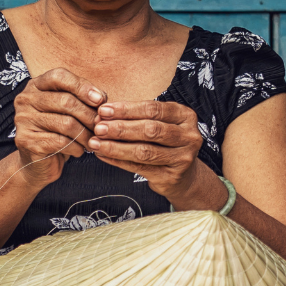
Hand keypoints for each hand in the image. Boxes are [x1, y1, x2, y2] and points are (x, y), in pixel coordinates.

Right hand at [12, 68, 104, 177]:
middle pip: (66, 101)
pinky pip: (61, 142)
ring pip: (66, 123)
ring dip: (85, 134)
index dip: (82, 86)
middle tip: (101, 126)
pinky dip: (76, 147)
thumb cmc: (57, 133)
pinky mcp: (26, 140)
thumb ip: (83, 99)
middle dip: (89, 115)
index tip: (100, 100)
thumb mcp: (69, 111)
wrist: (38, 163)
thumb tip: (101, 98)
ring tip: (93, 140)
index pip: (59, 76)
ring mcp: (23, 120)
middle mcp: (25, 99)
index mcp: (35, 86)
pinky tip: (80, 150)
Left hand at [88, 100, 219, 204]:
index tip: (103, 110)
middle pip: (150, 130)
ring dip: (116, 147)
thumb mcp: (158, 124)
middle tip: (98, 128)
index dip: (127, 109)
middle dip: (121, 128)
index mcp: (185, 116)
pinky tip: (104, 155)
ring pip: (144, 151)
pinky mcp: (172, 176)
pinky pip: (140, 168)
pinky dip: (118, 161)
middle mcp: (189, 136)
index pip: (153, 109)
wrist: (183, 175)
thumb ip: (135, 118)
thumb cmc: (164, 143)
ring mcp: (183, 158)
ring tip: (96, 143)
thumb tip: (103, 115)